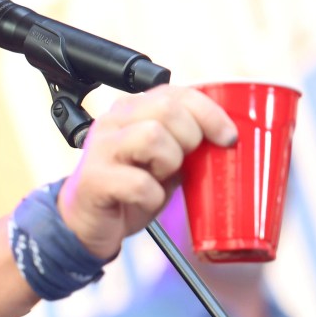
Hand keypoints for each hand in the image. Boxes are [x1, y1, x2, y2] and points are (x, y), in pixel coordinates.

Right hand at [58, 85, 236, 259]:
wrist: (87, 223)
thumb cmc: (129, 189)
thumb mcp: (163, 160)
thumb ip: (184, 144)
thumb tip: (224, 140)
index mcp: (132, 109)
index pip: (176, 93)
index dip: (209, 113)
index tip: (228, 138)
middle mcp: (113, 120)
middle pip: (167, 109)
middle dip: (190, 138)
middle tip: (183, 162)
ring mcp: (101, 147)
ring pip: (152, 137)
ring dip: (169, 164)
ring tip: (158, 178)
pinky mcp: (94, 178)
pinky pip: (139, 183)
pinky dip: (152, 197)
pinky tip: (143, 200)